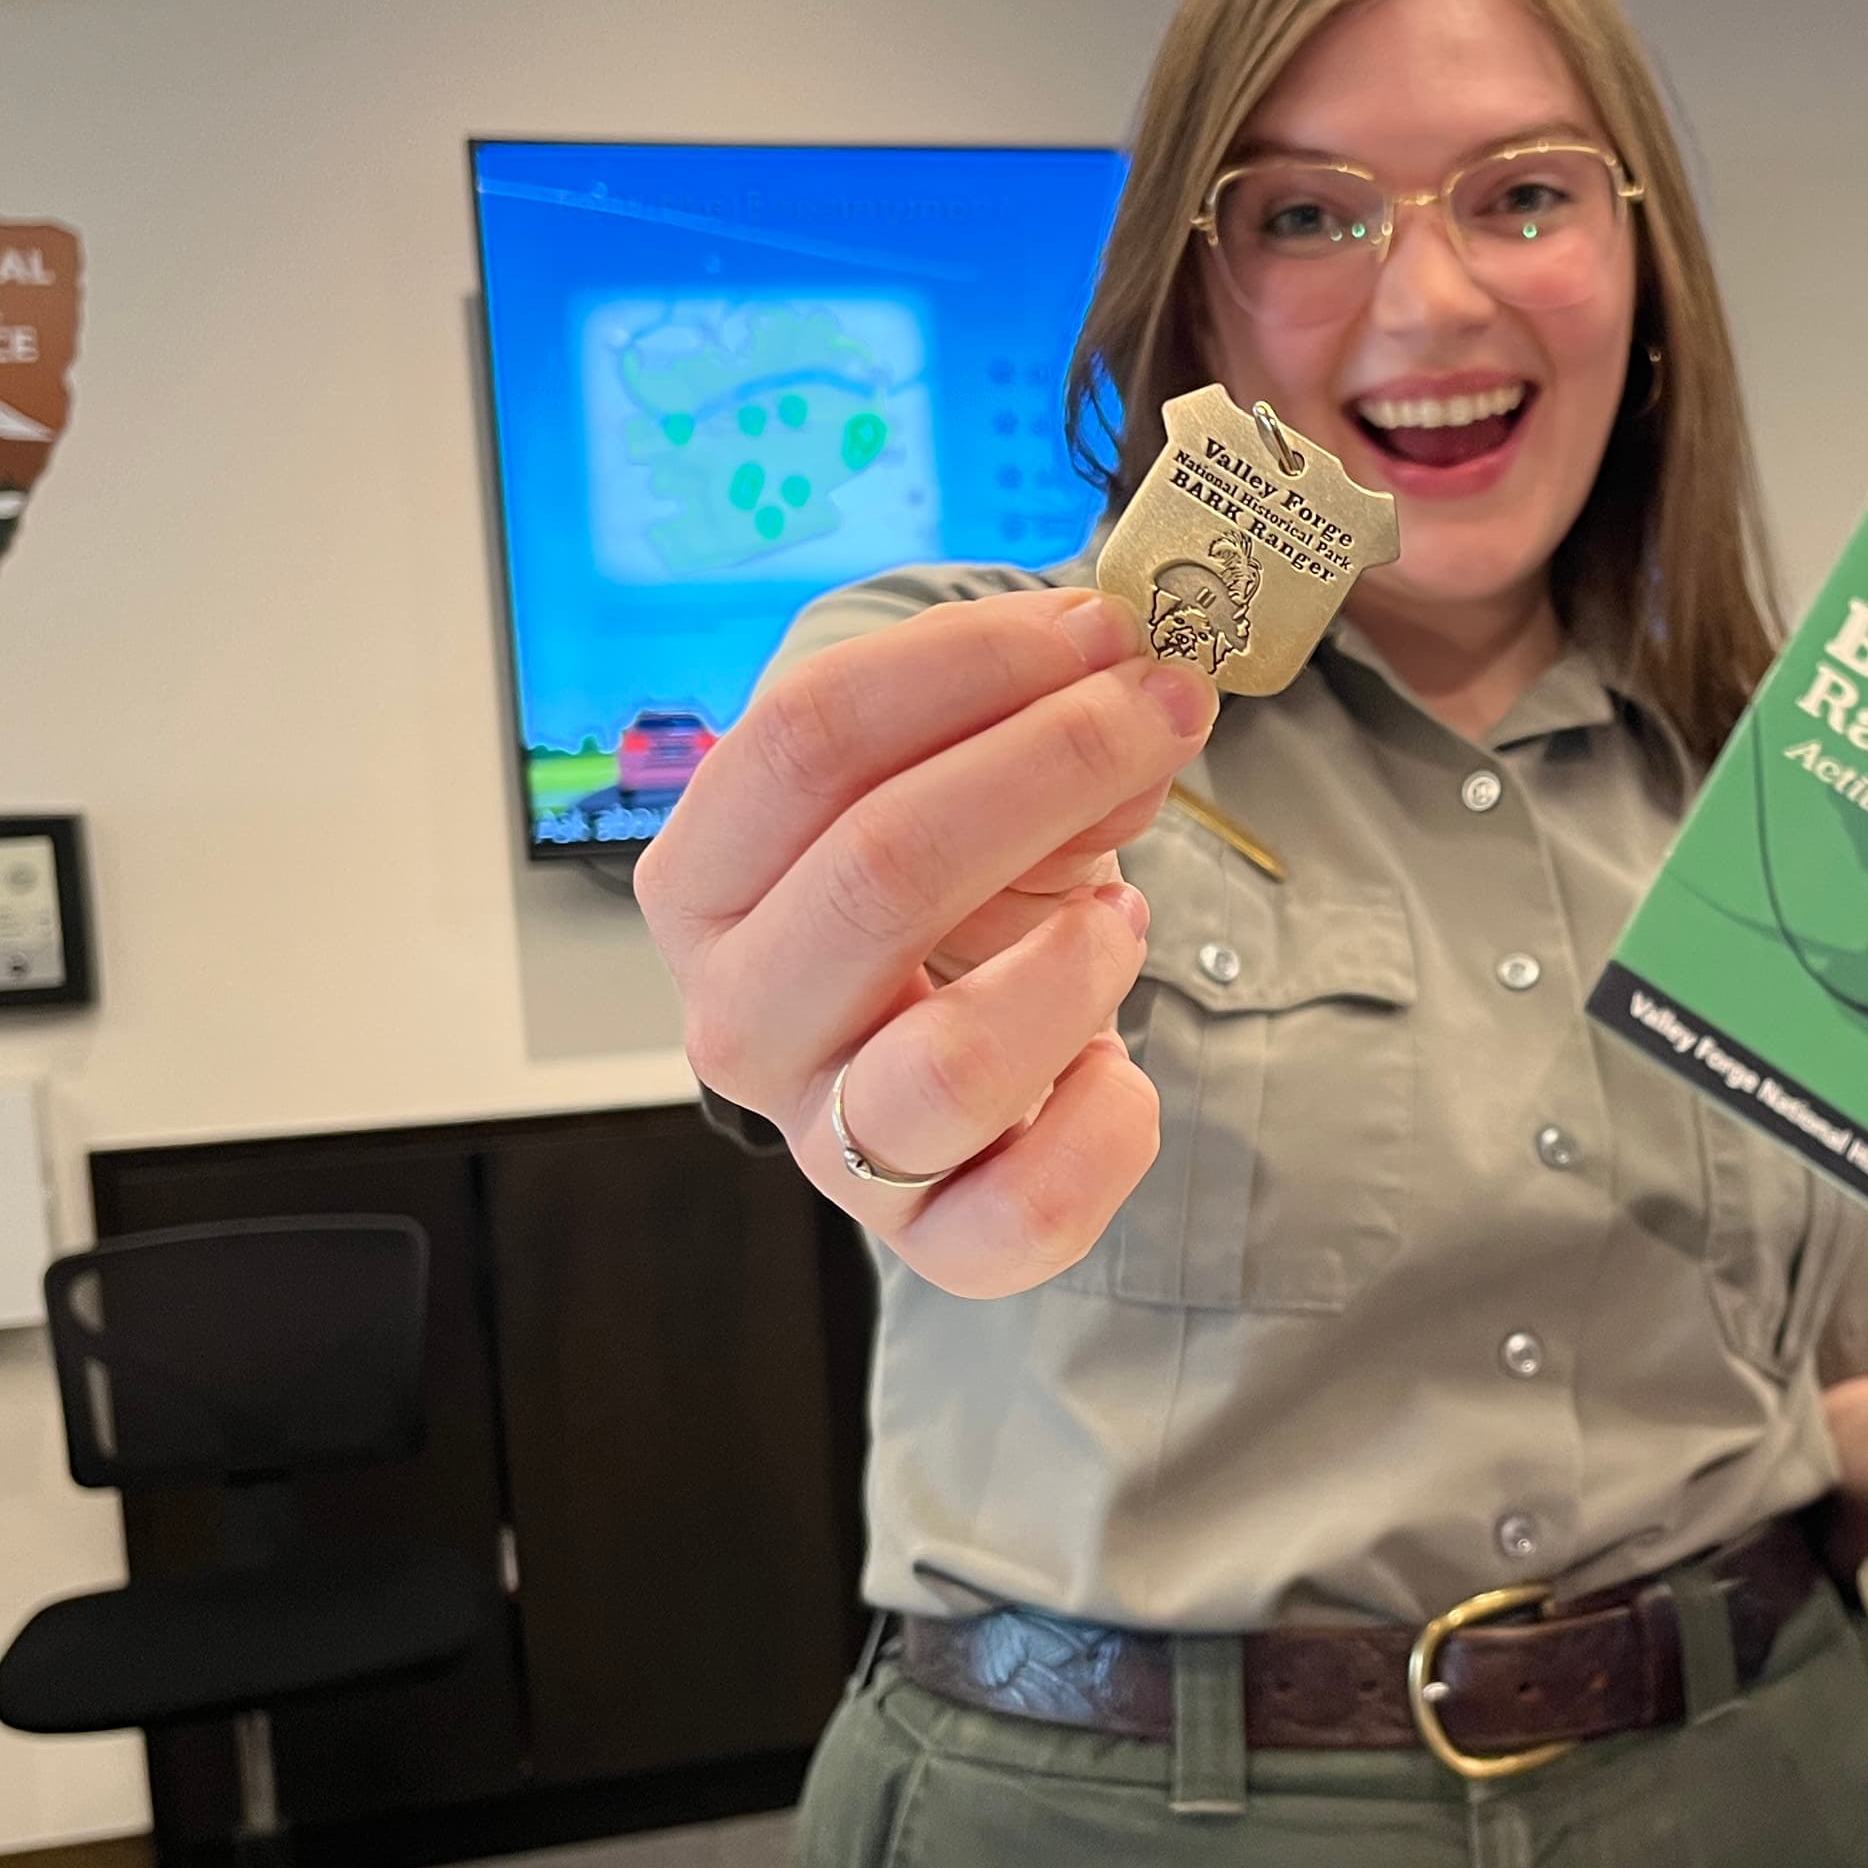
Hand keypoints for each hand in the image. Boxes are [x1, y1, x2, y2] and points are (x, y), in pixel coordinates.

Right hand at [634, 588, 1217, 1297]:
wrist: (945, 1064)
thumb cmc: (941, 899)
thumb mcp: (955, 790)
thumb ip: (1029, 729)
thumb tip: (1132, 699)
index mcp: (702, 880)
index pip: (803, 739)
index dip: (967, 664)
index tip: (1097, 626)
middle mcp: (738, 1018)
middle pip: (879, 872)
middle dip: (1051, 764)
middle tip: (1165, 707)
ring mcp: (827, 1144)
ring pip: (949, 1067)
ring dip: (1075, 962)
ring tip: (1125, 909)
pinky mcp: (928, 1241)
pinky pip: (1026, 1214)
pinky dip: (1108, 1126)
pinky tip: (1122, 1065)